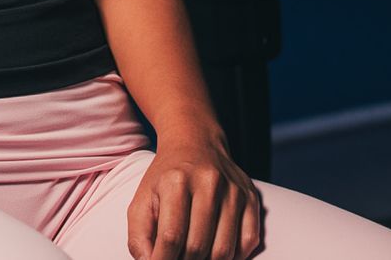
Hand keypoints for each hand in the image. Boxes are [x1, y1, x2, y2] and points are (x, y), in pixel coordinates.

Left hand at [128, 125, 263, 259]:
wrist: (196, 143)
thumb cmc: (166, 178)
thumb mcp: (142, 200)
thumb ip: (139, 237)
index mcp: (176, 181)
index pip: (171, 237)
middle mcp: (208, 183)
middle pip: (198, 247)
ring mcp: (233, 190)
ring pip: (225, 250)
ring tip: (194, 257)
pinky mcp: (251, 197)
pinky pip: (248, 241)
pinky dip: (233, 256)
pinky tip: (215, 250)